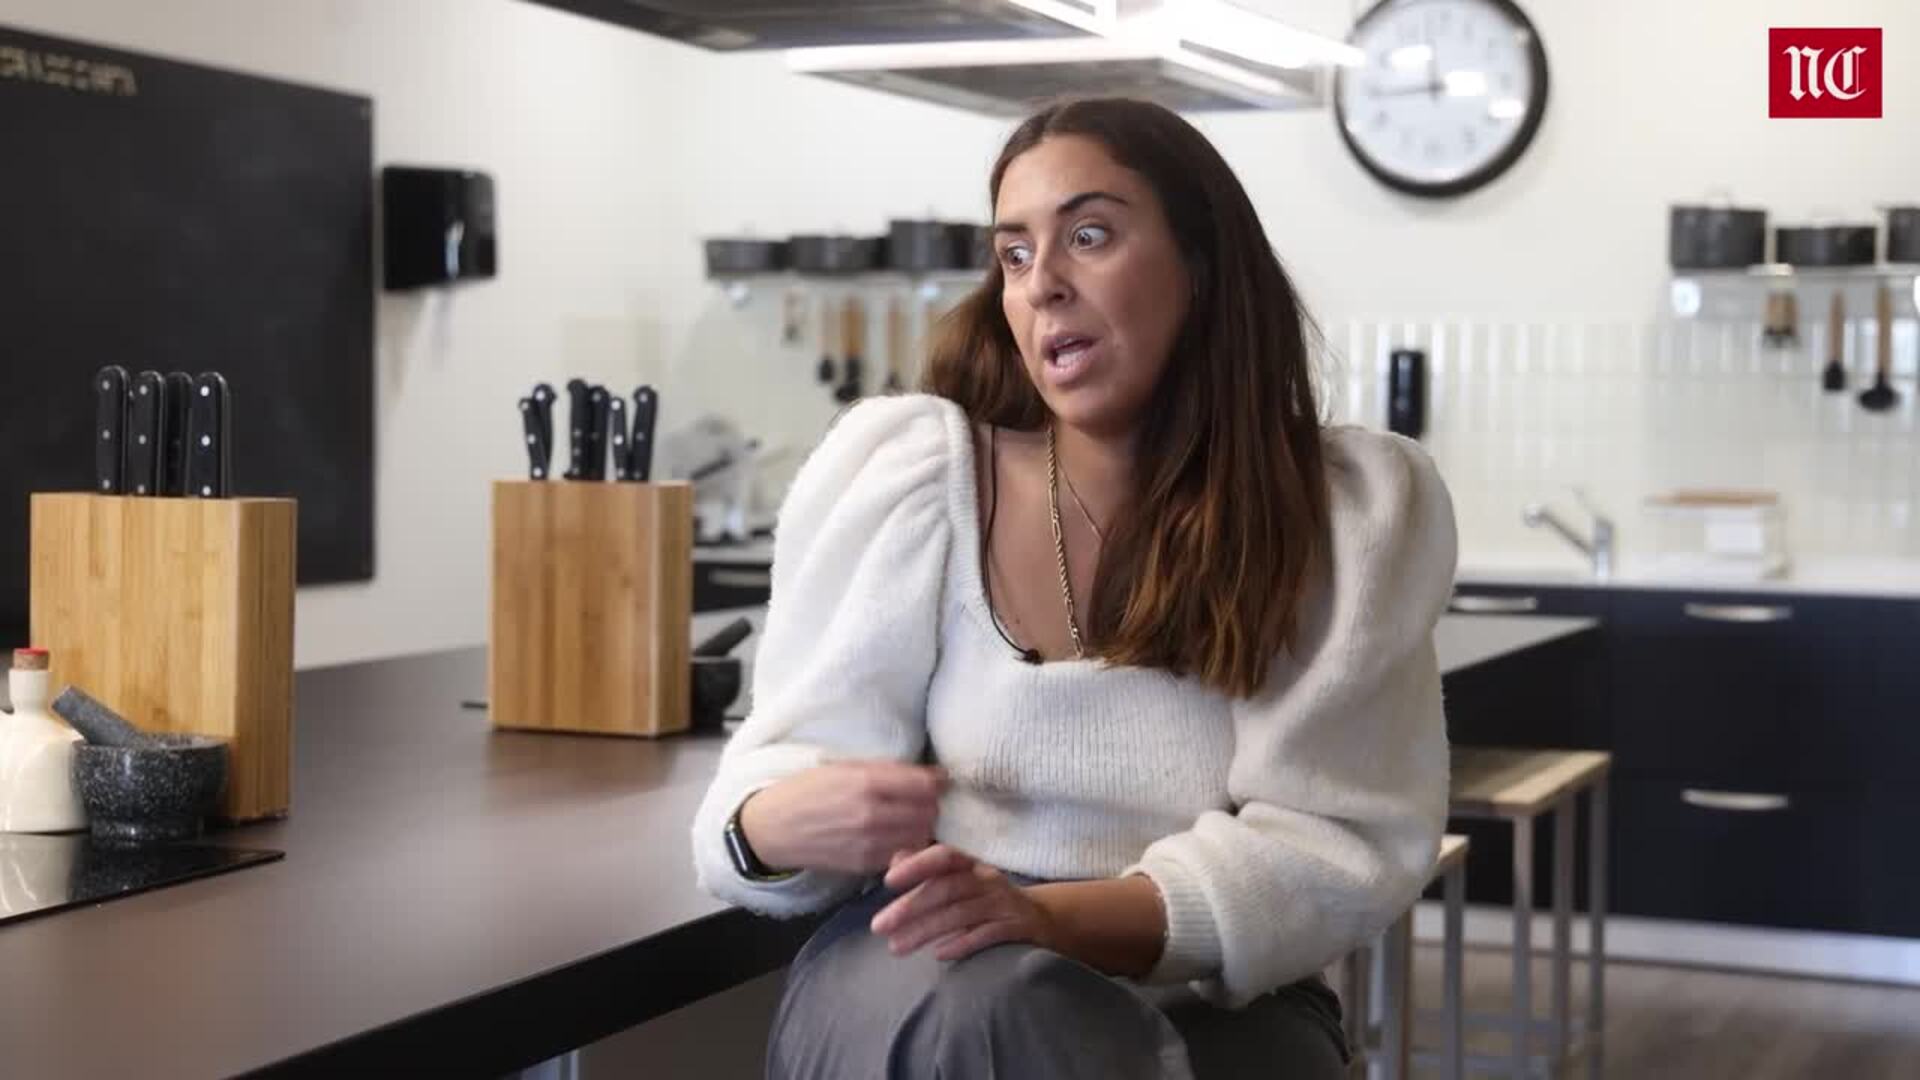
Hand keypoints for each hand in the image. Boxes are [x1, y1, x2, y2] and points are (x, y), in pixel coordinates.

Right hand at [737, 761, 946, 874]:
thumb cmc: (807, 790)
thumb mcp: (844, 766)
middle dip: (931, 804)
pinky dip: (907, 846)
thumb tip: (932, 775)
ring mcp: (870, 844)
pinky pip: (903, 855)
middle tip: (922, 800)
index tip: (935, 780)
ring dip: (922, 827)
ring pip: (921, 836)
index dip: (936, 781)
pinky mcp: (865, 865)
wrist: (773, 828)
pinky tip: (895, 836)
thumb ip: (888, 770)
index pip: (926, 784)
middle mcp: (872, 814)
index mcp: (866, 782)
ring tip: (910, 819)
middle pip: (930, 812)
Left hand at [869, 844, 1058, 962]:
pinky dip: (963, 943)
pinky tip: (939, 954)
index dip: (917, 865)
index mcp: (972, 866)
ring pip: (962, 913)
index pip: (944, 857)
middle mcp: (988, 880)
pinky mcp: (1018, 928)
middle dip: (911, 907)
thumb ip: (930, 870)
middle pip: (947, 889)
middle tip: (879, 926)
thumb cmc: (990, 900)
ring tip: (897, 947)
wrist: (1045, 920)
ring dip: (926, 930)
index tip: (888, 881)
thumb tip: (895, 860)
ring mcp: (1004, 904)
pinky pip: (989, 934)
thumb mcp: (962, 880)